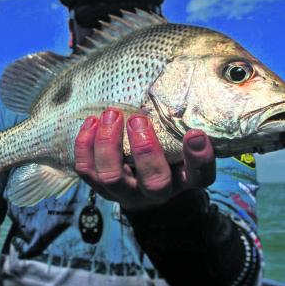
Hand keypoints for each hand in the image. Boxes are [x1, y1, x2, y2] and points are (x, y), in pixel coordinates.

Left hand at [74, 107, 215, 210]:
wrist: (141, 187)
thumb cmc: (163, 156)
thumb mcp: (177, 145)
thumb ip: (178, 128)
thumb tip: (177, 93)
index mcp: (183, 181)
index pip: (200, 176)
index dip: (199, 158)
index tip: (195, 133)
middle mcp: (156, 192)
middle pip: (154, 182)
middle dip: (145, 149)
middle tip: (138, 119)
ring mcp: (125, 192)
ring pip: (112, 177)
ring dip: (108, 143)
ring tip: (111, 115)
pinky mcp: (100, 187)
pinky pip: (86, 170)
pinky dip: (85, 145)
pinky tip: (92, 123)